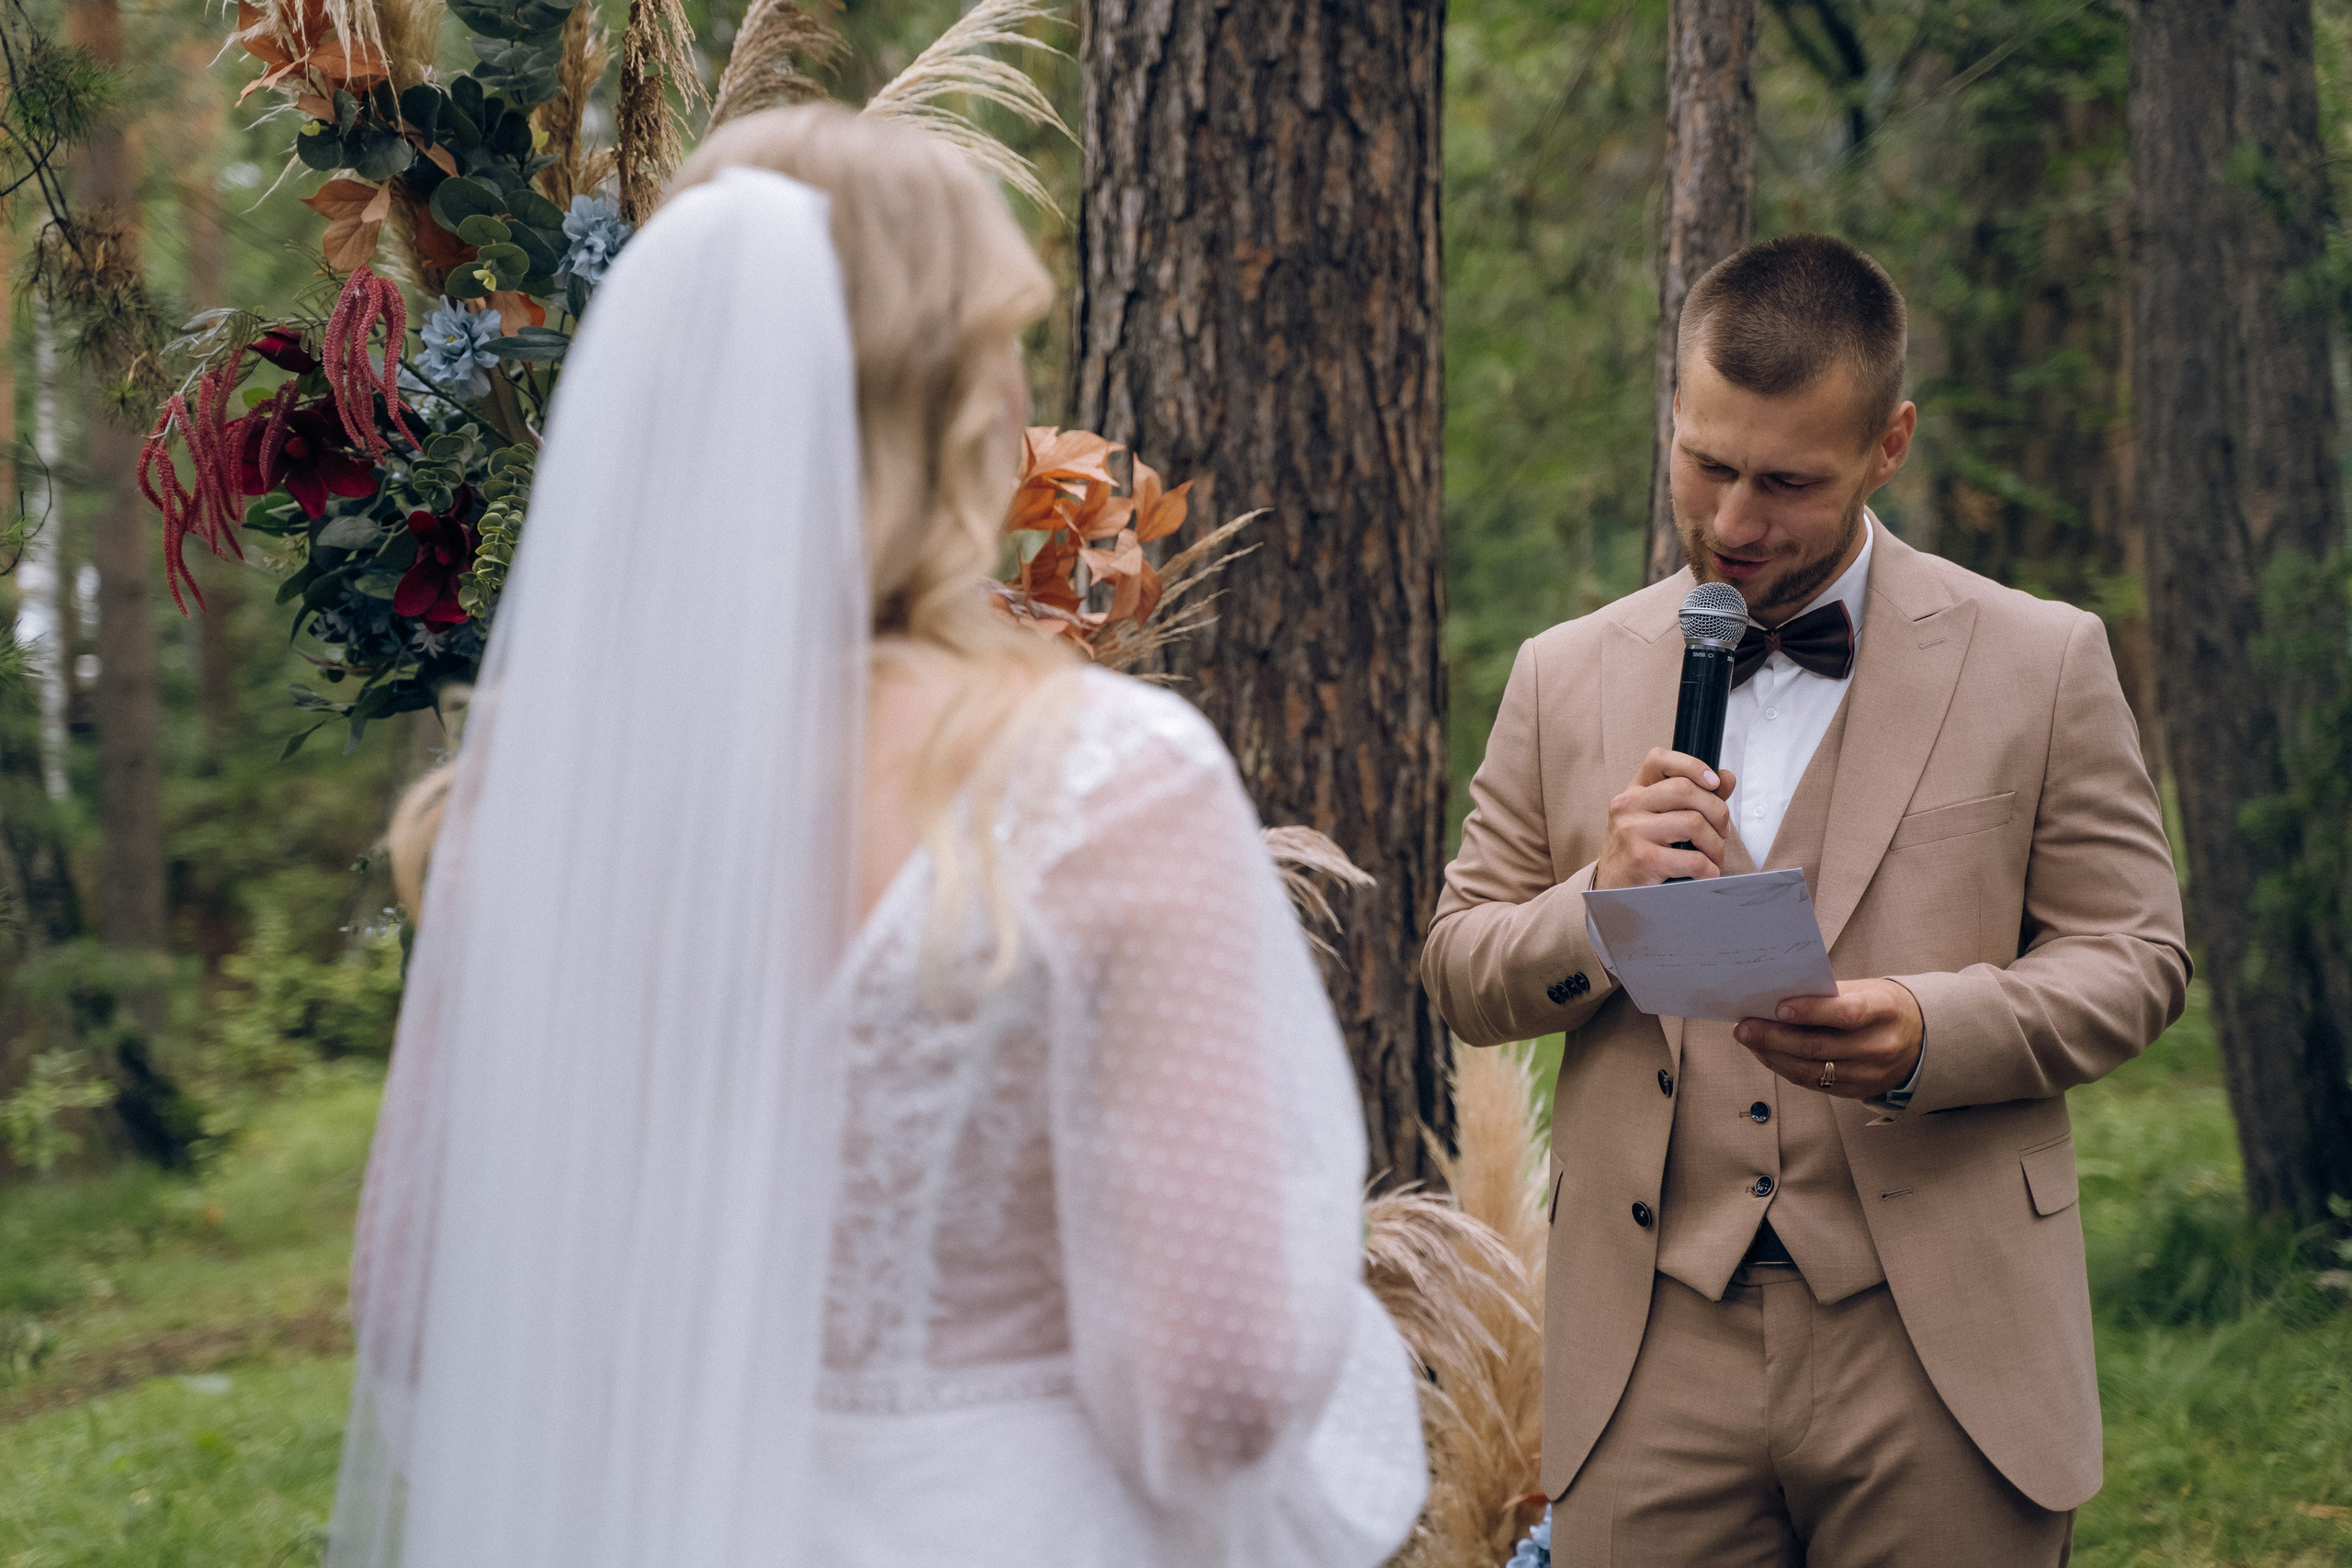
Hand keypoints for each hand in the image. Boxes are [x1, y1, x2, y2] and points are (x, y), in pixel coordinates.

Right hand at [1594, 748, 1738, 888]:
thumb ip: (1694, 797)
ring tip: (1714, 857)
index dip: (1693, 765)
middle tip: (1722, 832)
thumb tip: (1726, 778)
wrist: (1612, 891)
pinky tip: (1705, 874)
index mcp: (1634, 792)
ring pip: (1694, 823)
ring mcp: (1632, 831)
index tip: (1714, 783)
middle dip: (1717, 812)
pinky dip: (1709, 869)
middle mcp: (1628, 806)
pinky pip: (1693, 859)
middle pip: (1685, 790)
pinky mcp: (1643, 859)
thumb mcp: (1659, 819)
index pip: (1659, 759)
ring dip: (1715, 845)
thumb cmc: (1640, 852)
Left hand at [1735, 979, 1922, 1099]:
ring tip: (1748, 1039)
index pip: (1846, 1013)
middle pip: (1818, 1047)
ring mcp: (1869, 1073)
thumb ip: (1828, 994)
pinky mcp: (1857, 1090)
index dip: (1811, 1012)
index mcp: (1885, 1011)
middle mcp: (1879, 1046)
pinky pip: (1813, 1083)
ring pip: (1811, 1070)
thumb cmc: (1882, 1006)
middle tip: (1743, 1027)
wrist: (1921, 1039)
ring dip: (1772, 1055)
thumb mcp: (1866, 989)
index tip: (1778, 1008)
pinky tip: (1767, 1054)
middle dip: (1773, 1037)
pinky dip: (1785, 1068)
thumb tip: (1776, 997)